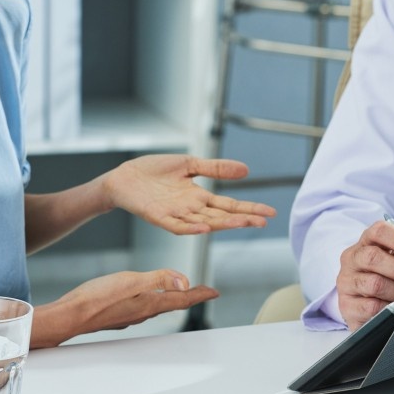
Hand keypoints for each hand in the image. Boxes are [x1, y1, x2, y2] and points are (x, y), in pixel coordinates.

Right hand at [34, 269, 217, 345]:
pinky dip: (153, 299)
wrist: (68, 316)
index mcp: (150, 303)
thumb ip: (158, 279)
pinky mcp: (117, 314)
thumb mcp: (131, 281)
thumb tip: (185, 281)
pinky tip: (146, 297)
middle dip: (189, 297)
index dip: (200, 294)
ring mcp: (129, 315)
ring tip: (179, 293)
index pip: (182, 299)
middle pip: (173, 303)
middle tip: (202, 292)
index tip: (215, 292)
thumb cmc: (96, 298)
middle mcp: (142, 312)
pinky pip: (142, 306)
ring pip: (158, 306)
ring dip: (172, 299)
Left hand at [103, 155, 276, 234]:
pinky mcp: (158, 216)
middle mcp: (191, 209)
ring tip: (243, 222)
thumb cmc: (153, 171)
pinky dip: (190, 228)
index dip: (249, 209)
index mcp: (199, 198)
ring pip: (204, 222)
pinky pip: (177, 225)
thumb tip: (246, 170)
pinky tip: (204, 228)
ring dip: (223, 224)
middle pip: (221, 217)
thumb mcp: (189, 164)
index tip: (269, 213)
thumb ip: (215, 168)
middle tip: (263, 221)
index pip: (229, 206)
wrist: (124, 177)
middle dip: (242, 219)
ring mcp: (176, 215)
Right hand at [337, 219, 393, 330]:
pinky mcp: (347, 306)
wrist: (369, 310)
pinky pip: (372, 307)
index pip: (379, 231)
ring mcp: (346, 282)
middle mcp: (352, 258)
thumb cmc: (391, 282)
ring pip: (374, 284)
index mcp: (367, 242)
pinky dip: (391, 309)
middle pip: (373, 257)